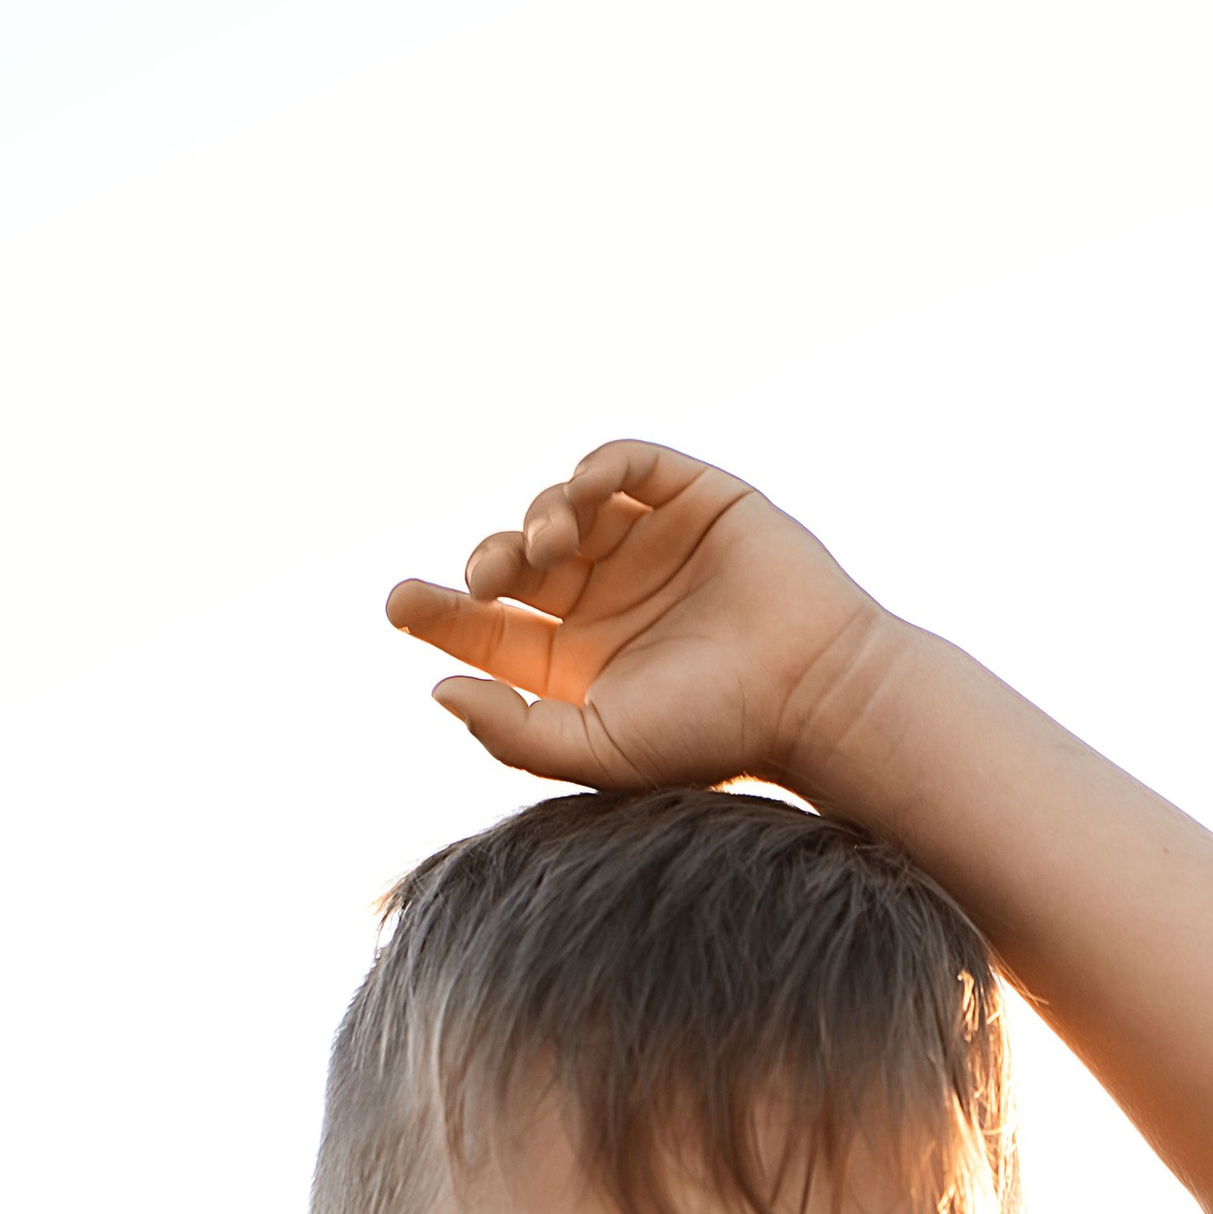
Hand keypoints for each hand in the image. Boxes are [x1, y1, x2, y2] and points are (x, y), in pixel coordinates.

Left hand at [385, 441, 883, 794]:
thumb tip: (439, 690)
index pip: (491, 629)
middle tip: (484, 578)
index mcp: (579, 664)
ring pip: (563, 507)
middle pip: (514, 563)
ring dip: (539, 517)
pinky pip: (628, 462)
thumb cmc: (714, 733)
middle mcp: (606, 601)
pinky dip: (597, 467)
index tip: (399, 603)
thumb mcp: (601, 751)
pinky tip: (586, 493)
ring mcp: (648, 545)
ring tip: (547, 548)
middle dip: (488, 561)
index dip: (439, 612)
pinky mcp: (694, 499)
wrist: (813, 690)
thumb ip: (516, 732)